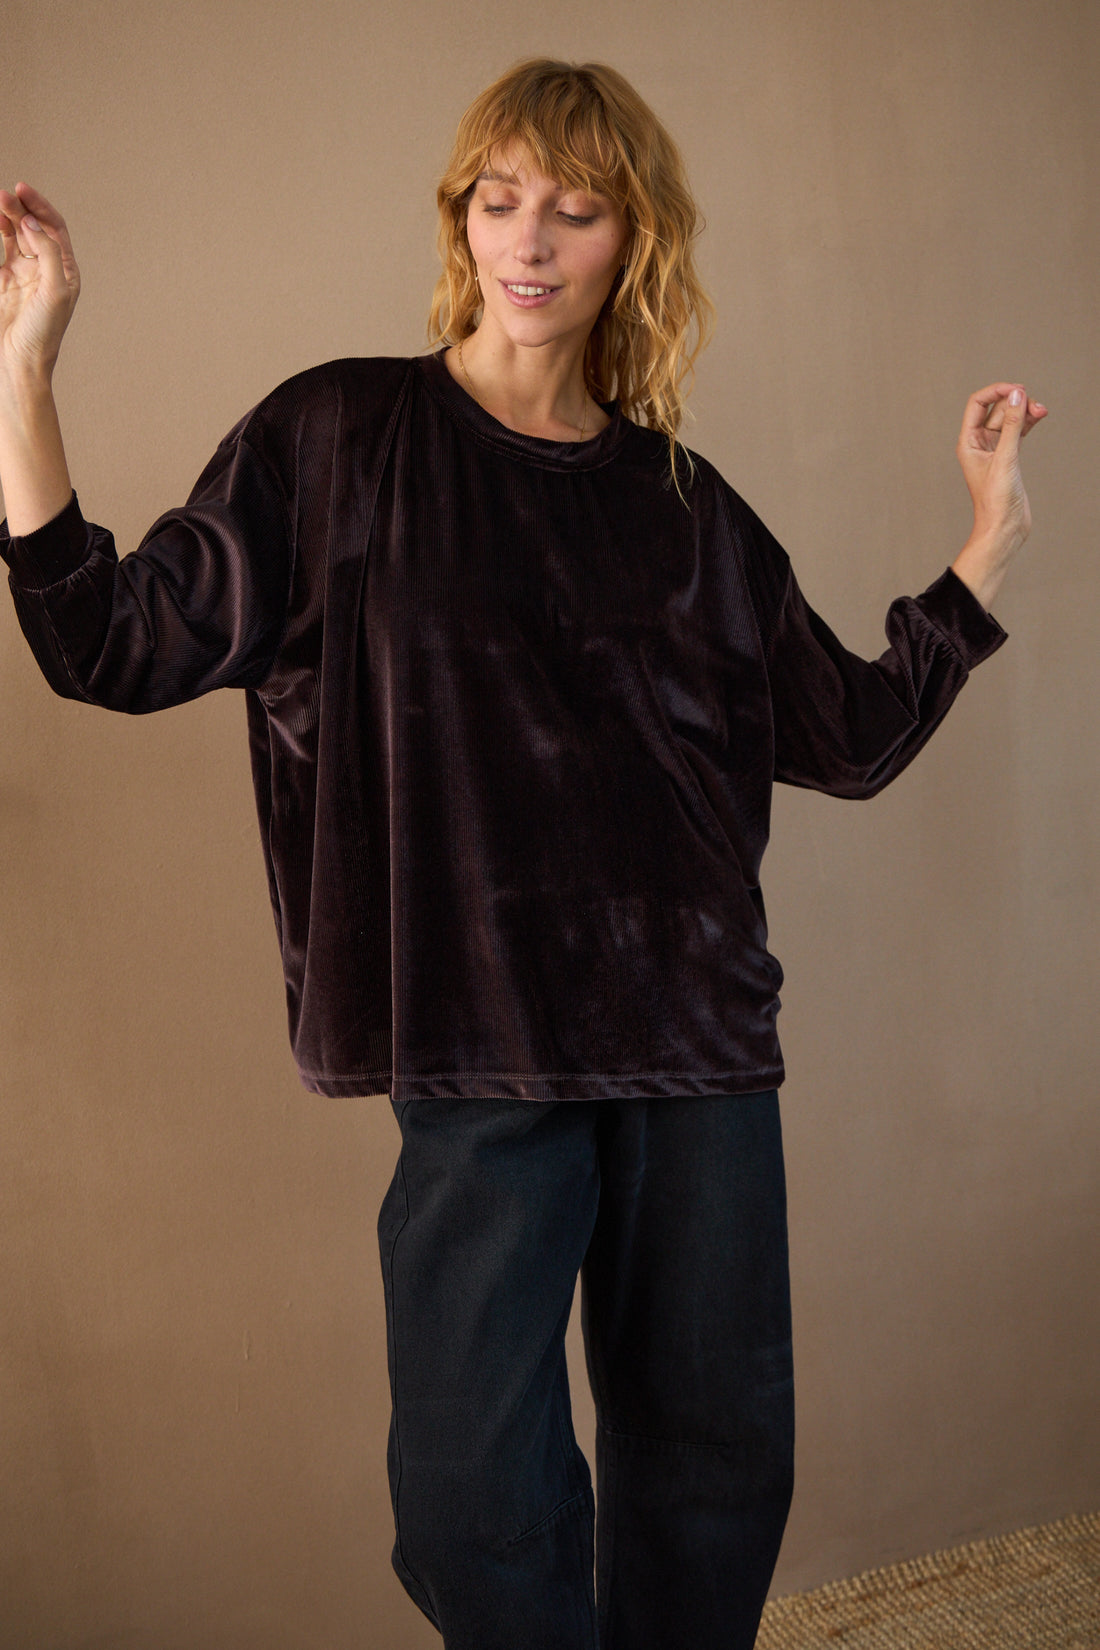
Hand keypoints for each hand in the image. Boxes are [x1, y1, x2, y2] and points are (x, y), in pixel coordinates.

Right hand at [0, 182, 80, 390]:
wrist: (20, 360)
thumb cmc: (44, 332)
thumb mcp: (55, 290)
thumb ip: (48, 253)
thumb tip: (32, 222)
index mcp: (66, 270)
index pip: (54, 228)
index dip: (40, 206)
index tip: (22, 189)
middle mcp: (48, 269)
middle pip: (34, 227)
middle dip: (20, 208)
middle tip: (3, 195)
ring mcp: (26, 273)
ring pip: (16, 235)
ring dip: (7, 216)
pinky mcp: (7, 280)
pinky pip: (3, 249)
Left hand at [952, 382, 1047, 609]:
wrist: (1004, 529)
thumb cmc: (996, 501)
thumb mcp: (1005, 459)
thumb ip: (1012, 426)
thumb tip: (1017, 396)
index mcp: (968, 442)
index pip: (978, 404)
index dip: (997, 391)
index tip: (1019, 390)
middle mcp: (979, 444)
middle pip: (996, 409)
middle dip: (1015, 402)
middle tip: (1034, 404)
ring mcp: (995, 450)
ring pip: (1009, 420)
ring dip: (1024, 411)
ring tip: (1041, 411)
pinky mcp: (1009, 458)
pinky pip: (1017, 431)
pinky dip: (1028, 422)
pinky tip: (1039, 416)